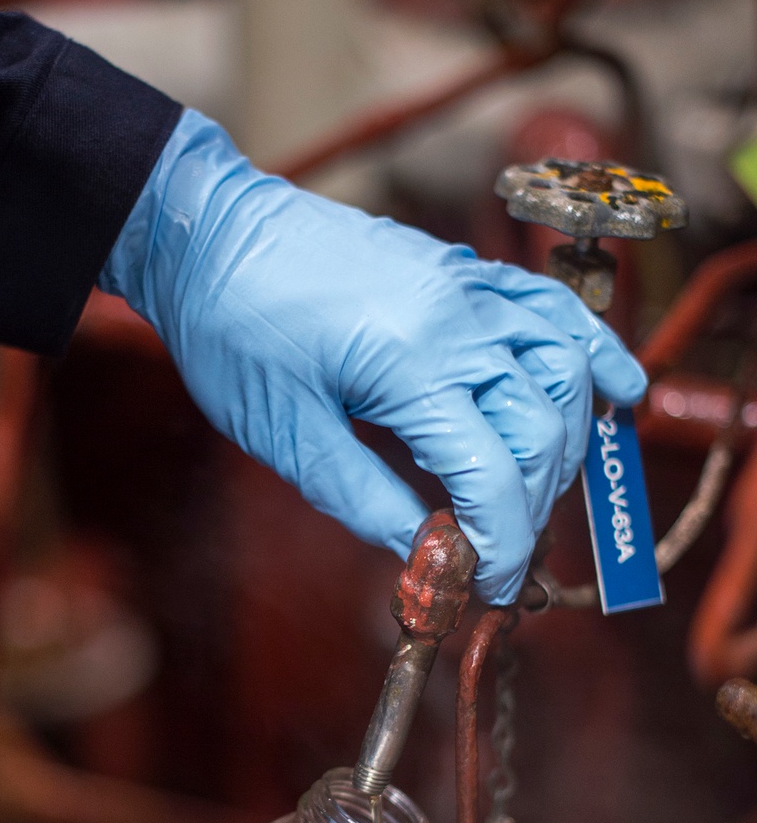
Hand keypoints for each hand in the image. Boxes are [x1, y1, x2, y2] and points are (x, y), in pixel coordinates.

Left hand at [101, 110, 645, 604]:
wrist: (209, 236)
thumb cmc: (232, 330)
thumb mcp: (287, 436)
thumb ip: (366, 501)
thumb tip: (428, 557)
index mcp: (409, 365)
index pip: (495, 475)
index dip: (504, 544)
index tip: (493, 586)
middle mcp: (457, 319)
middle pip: (542, 430)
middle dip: (534, 507)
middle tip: (502, 554)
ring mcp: (466, 287)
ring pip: (563, 369)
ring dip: (566, 442)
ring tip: (540, 493)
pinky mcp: (462, 271)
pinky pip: (550, 308)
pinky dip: (590, 352)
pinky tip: (613, 391)